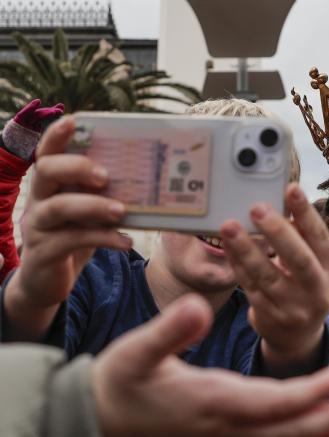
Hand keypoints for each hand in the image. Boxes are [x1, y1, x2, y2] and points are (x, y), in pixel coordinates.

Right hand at [2, 99, 64, 160]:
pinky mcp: (17, 121)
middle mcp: (31, 124)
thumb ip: (49, 149)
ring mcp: (24, 122)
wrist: (9, 153)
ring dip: (46, 111)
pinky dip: (30, 107)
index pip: (48, 121)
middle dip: (53, 111)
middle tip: (62, 109)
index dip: (57, 117)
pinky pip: (24, 113)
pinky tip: (37, 102)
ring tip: (56, 110)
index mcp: (37, 129)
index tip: (67, 114)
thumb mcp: (39, 151)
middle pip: (44, 115)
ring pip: (37, 114)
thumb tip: (64, 152)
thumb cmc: (24, 153)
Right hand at [2, 116, 130, 340]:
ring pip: (58, 207)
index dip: (56, 135)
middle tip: (106, 176)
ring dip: (94, 206)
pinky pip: (72, 240)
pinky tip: (126, 242)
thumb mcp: (86, 214)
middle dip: (77, 167)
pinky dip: (103, 238)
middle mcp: (38, 201)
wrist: (47, 283)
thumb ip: (103, 196)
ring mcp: (37, 227)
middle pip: (46, 171)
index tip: (74, 120)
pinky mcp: (44, 253)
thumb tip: (149, 180)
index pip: (47, 153)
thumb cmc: (73, 238)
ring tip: (122, 211)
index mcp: (49, 185)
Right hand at [92, 293, 328, 436]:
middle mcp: (224, 428)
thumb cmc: (116, 383)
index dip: (311, 392)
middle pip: (288, 428)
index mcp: (212, 401)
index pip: (274, 401)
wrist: (91, 424)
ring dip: (320, 434)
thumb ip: (169, 330)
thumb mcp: (136, 349)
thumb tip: (199, 306)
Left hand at [219, 184, 328, 374]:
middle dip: (277, 232)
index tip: (291, 188)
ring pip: (267, 276)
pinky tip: (228, 247)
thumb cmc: (306, 288)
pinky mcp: (270, 318)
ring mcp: (293, 308)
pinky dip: (237, 265)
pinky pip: (250, 288)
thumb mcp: (317, 267)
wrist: (298, 337)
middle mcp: (318, 292)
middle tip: (256, 208)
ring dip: (246, 249)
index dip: (306, 214)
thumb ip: (304, 240)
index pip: (321, 239)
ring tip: (229, 226)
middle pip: (299, 260)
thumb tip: (283, 201)